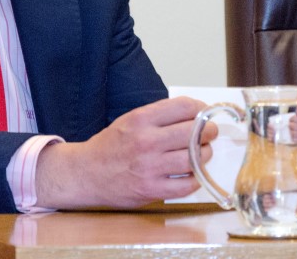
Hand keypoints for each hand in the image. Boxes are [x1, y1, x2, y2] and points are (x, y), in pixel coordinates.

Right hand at [33, 96, 216, 208]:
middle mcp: (146, 141)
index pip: (184, 107)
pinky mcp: (151, 190)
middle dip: (209, 131)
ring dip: (205, 154)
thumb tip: (194, 115)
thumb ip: (160, 116)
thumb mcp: (131, 120)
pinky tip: (191, 173)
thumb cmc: (111, 146)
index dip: (201, 109)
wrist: (86, 173)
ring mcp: (150, 167)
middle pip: (194, 132)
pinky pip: (186, 184)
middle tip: (210, 133)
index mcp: (141, 119)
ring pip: (194, 158)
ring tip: (202, 153)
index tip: (204, 114)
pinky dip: (195, 178)